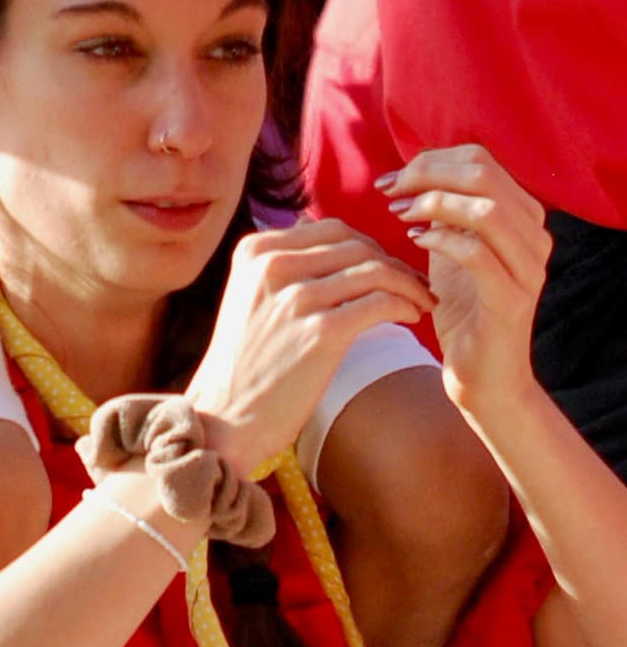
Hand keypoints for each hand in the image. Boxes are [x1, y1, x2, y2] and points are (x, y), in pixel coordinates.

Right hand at [182, 217, 429, 476]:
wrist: (224, 416)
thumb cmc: (245, 363)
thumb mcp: (251, 297)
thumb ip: (285, 267)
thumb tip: (338, 245)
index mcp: (255, 251)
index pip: (331, 230)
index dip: (369, 246)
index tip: (388, 267)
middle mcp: (272, 266)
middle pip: (357, 246)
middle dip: (394, 263)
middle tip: (414, 286)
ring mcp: (296, 298)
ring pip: (375, 271)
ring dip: (408, 284)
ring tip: (421, 302)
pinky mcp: (320, 332)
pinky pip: (381, 303)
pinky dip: (405, 305)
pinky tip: (411, 316)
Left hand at [384, 145, 551, 433]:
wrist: (482, 374)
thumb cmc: (462, 308)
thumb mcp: (451, 249)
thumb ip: (443, 210)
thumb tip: (412, 170)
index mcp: (523, 216)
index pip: (480, 160)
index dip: (430, 161)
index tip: (391, 180)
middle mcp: (534, 237)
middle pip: (483, 175)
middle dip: (427, 175)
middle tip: (390, 192)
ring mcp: (528, 268)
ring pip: (486, 209)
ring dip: (432, 204)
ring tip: (399, 215)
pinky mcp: (510, 299)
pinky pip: (476, 253)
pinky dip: (440, 239)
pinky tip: (414, 242)